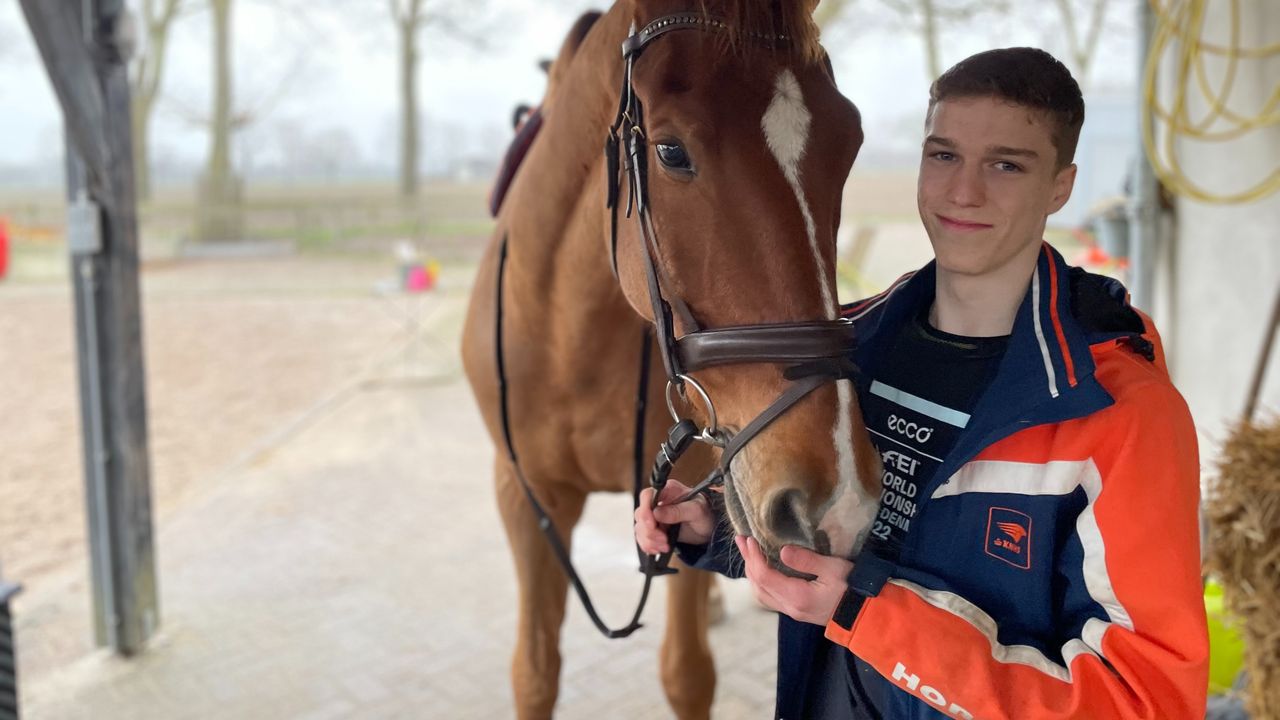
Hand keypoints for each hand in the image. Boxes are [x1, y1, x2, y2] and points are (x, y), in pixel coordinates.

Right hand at [634, 480, 715, 553]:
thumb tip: (657, 513)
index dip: (646, 510)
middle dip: (650, 530)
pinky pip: (643, 538)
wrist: (710, 528)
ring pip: (640, 528)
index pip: (647, 495)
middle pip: (641, 514)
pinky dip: (649, 546)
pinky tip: (659, 549)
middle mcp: (658, 502)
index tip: (652, 524)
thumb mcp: (696, 511)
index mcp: (668, 491)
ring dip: (650, 540)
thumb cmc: (706, 513)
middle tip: (664, 539)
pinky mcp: (655, 529)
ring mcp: (655, 516)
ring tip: (665, 546)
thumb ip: (678, 511)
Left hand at [735, 536, 852, 625]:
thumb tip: (782, 551)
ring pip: (761, 593)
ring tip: (748, 552)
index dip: (754, 557)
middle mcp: (790, 607)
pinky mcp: (796, 611)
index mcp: (797, 596)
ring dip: (752, 572)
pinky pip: (769, 597)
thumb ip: (807, 560)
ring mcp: (792, 611)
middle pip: (758, 585)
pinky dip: (760, 581)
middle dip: (748, 561)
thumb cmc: (852, 589)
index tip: (749, 539)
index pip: (764, 576)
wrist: (864, 616)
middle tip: (741, 540)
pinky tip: (762, 569)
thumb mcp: (834, 569)